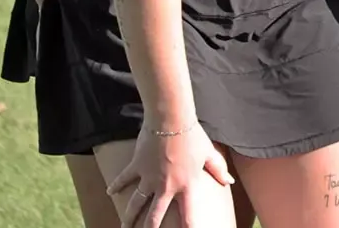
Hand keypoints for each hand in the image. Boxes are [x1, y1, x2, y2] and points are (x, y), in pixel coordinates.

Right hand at [107, 122, 233, 227]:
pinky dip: (116, 185)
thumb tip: (229, 182)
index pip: (188, 213)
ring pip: (135, 204)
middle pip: (155, 215)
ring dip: (129, 217)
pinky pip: (124, 179)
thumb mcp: (209, 154)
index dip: (188, 227)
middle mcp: (166, 186)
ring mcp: (148, 178)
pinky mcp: (136, 167)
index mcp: (186, 185)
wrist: (171, 120)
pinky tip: (110, 193)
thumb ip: (218, 170)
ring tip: (124, 226)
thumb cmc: (193, 136)